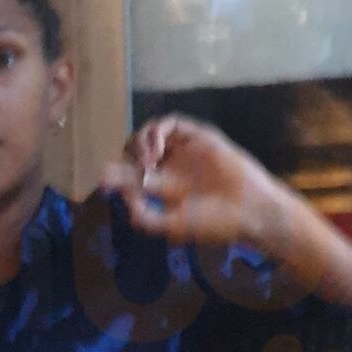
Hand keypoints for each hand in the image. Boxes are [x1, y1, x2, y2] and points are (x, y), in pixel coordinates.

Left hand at [100, 114, 283, 250]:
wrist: (247, 210)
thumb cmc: (212, 224)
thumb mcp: (172, 228)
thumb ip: (144, 217)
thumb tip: (122, 196)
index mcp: (163, 189)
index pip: (132, 175)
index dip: (116, 175)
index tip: (105, 179)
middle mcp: (171, 166)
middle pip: (137, 150)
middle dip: (127, 156)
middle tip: (129, 169)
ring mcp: (184, 149)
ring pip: (151, 133)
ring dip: (140, 141)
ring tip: (146, 160)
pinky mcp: (198, 135)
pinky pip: (172, 123)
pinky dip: (157, 131)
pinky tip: (156, 148)